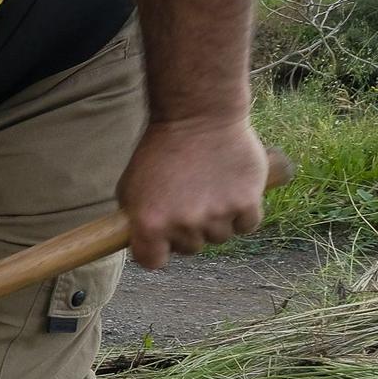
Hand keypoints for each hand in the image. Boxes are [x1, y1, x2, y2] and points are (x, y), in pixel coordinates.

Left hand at [117, 116, 268, 269]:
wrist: (198, 116)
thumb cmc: (160, 149)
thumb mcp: (131, 186)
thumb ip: (136, 219)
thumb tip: (142, 243)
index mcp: (149, 224)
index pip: (153, 262)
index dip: (157, 251)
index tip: (161, 240)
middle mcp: (183, 224)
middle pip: (190, 248)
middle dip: (188, 230)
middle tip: (188, 200)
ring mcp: (216, 216)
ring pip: (219, 238)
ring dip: (217, 221)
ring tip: (210, 189)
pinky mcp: (246, 203)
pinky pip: (246, 225)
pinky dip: (242, 213)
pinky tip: (232, 191)